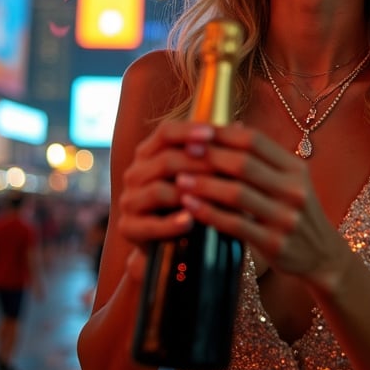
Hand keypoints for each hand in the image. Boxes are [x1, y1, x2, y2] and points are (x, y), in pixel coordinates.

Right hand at [117, 120, 217, 260]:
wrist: (177, 244)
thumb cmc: (195, 201)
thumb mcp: (205, 175)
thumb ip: (216, 152)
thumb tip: (240, 125)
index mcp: (150, 152)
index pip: (165, 132)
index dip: (188, 131)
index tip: (212, 134)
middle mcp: (135, 173)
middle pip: (164, 160)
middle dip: (197, 164)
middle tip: (225, 169)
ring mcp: (129, 201)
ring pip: (157, 190)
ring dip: (187, 194)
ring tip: (212, 195)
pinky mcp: (128, 228)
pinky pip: (150, 225)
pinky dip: (171, 224)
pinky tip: (190, 221)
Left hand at [169, 123, 349, 291]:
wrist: (322, 256)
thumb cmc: (295, 213)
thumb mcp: (289, 181)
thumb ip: (263, 158)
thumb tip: (230, 126)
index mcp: (295, 168)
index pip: (255, 141)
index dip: (222, 134)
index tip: (195, 131)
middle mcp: (294, 189)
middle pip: (244, 164)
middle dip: (209, 156)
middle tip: (182, 152)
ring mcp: (285, 217)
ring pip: (237, 194)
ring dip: (204, 185)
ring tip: (180, 180)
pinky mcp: (274, 244)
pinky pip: (235, 225)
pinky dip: (209, 214)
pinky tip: (189, 207)